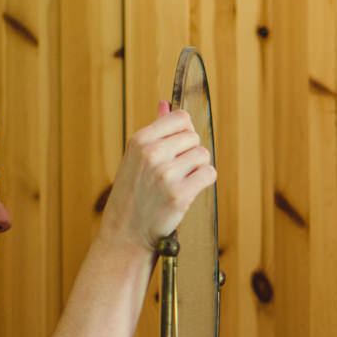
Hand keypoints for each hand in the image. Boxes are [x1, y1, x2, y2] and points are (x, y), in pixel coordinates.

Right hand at [99, 101, 216, 251]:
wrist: (126, 232)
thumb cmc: (133, 193)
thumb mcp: (135, 157)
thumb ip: (155, 130)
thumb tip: (166, 104)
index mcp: (140, 140)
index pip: (181, 118)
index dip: (184, 132)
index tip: (177, 148)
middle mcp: (152, 154)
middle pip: (194, 137)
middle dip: (190, 153)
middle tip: (175, 171)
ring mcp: (166, 174)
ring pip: (203, 155)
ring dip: (197, 168)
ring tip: (180, 182)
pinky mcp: (180, 195)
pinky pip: (209, 174)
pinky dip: (204, 182)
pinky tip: (189, 190)